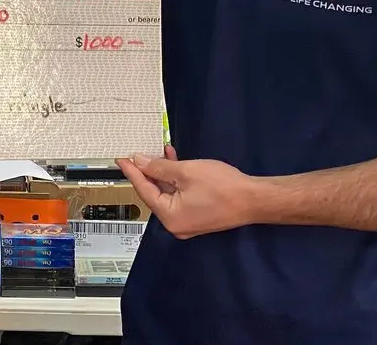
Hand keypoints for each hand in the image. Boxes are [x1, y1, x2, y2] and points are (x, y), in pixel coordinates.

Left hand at [116, 150, 258, 238]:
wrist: (255, 199)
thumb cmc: (223, 187)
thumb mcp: (185, 171)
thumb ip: (159, 167)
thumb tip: (140, 162)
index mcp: (169, 217)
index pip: (143, 190)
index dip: (132, 172)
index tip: (121, 159)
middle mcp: (176, 224)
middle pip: (154, 193)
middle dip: (148, 171)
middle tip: (138, 153)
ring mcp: (188, 222)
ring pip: (167, 193)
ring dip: (163, 173)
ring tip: (160, 152)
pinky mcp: (198, 215)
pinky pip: (179, 196)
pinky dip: (176, 181)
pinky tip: (175, 162)